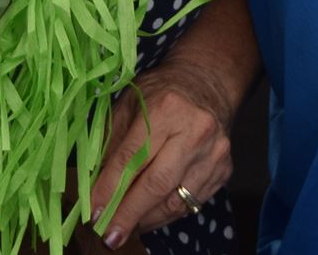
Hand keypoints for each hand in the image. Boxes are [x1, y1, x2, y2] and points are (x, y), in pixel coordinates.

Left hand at [84, 58, 240, 247]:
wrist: (208, 83)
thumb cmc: (161, 92)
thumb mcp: (129, 104)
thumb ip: (112, 143)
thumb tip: (95, 188)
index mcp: (166, 108)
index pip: (132, 157)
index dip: (110, 188)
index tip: (94, 212)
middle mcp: (195, 130)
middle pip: (157, 183)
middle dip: (129, 213)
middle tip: (109, 235)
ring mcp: (214, 152)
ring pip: (176, 200)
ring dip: (146, 219)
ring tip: (126, 228)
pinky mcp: (223, 169)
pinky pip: (191, 203)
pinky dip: (166, 214)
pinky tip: (148, 216)